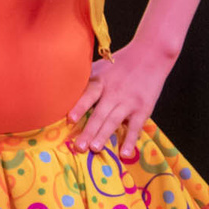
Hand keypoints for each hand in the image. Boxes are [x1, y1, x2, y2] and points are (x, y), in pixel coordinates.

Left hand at [68, 40, 173, 159]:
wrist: (150, 55)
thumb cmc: (119, 63)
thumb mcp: (98, 67)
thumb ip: (83, 80)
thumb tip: (58, 88)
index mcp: (100, 82)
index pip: (89, 95)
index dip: (80, 107)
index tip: (70, 120)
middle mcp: (114, 93)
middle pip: (100, 114)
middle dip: (89, 131)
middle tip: (79, 147)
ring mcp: (128, 102)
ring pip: (114, 121)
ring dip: (104, 136)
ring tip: (94, 149)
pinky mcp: (143, 109)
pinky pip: (135, 127)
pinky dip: (130, 141)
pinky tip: (124, 154)